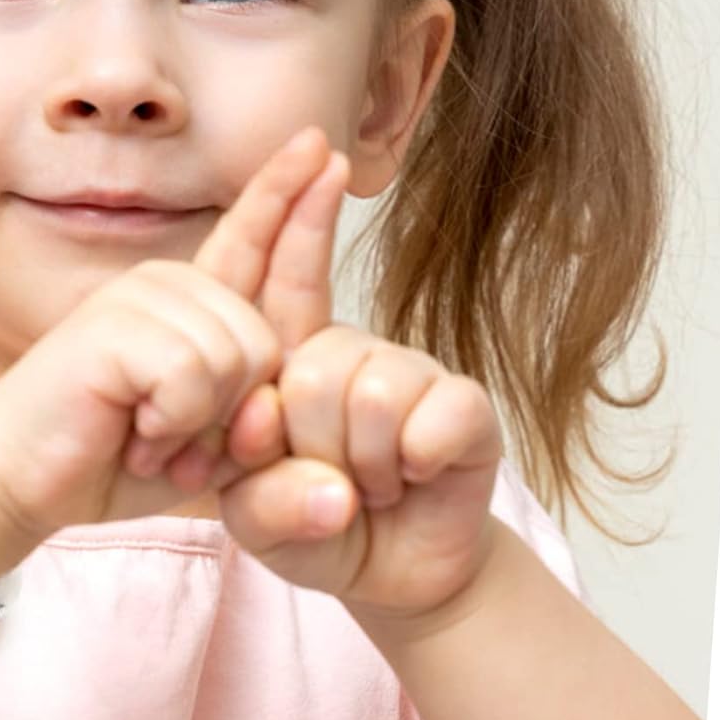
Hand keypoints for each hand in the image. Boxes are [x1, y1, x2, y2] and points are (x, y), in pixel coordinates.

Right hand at [0, 130, 343, 545]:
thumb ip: (257, 425)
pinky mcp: (114, 323)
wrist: (19, 478)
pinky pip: (192, 378)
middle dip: (229, 416)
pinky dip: (170, 425)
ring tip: (144, 433)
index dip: (287, 196)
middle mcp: (168, 284)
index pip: (251, 243)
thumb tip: (272, 401)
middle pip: (268, 342)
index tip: (320, 146)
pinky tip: (129, 429)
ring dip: (195, 425)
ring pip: (235, 360)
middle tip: (168, 440)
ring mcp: (139, 295)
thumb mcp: (207, 447)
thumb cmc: (109, 461)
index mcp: (192, 302)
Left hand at [207, 134, 504, 618]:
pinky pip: (434, 417)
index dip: (291, 209)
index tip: (313, 147)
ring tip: (370, 481)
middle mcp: (345, 350)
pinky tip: (416, 476)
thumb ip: (260, 499)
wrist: (394, 572)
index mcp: (285, 358)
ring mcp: (408, 372)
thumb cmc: (312, 524)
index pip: (280, 273)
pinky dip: (415, 464)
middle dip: (311, 443)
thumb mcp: (256, 521)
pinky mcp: (463, 406)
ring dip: (363, 463)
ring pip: (369, 394)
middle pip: (312, 366)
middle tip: (327, 475)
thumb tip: (329, 484)